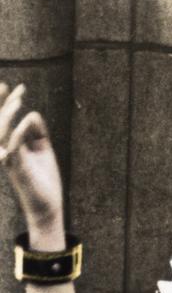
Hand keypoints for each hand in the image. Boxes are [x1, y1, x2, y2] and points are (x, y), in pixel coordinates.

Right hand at [0, 83, 65, 243]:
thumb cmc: (43, 179)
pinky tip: (25, 122)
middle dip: (3, 104)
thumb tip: (33, 113)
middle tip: (13, 87)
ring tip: (19, 102)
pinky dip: (18, 135)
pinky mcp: (18, 170)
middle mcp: (6, 151)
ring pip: (1, 134)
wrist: (47, 206)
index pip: (5, 121)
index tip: (15, 87)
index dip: (6, 103)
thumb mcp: (43, 151)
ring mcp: (10, 160)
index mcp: (11, 145)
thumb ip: (38, 133)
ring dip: (8, 116)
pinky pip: (13, 150)